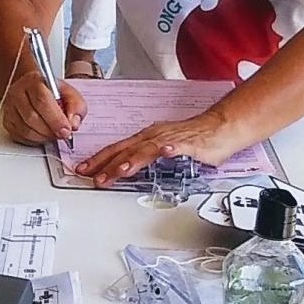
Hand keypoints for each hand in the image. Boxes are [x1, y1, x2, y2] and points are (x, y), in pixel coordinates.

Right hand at [1, 63, 84, 148]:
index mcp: (34, 81)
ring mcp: (10, 107)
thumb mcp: (70, 94)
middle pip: (32, 116)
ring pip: (25, 129)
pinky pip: (21, 136)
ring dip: (44, 136)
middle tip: (63, 135)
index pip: (42, 100)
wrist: (35, 91)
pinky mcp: (7, 121)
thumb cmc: (52, 93)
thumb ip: (76, 106)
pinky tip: (43, 134)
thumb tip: (73, 124)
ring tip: (54, 133)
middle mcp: (18, 92)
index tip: (67, 129)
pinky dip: (35, 140)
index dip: (55, 118)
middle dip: (51, 130)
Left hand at [70, 107, 232, 189]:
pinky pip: (179, 145)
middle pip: (126, 150)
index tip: (83, 169)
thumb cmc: (194, 138)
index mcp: (147, 138)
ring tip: (119, 170)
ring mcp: (171, 138)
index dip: (99, 159)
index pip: (117, 149)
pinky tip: (165, 152)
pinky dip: (170, 148)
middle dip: (106, 164)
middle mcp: (154, 136)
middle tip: (91, 176)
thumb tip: (127, 167)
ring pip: (147, 150)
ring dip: (132, 160)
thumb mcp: (162, 148)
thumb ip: (145, 157)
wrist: (220, 127)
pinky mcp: (190, 143)